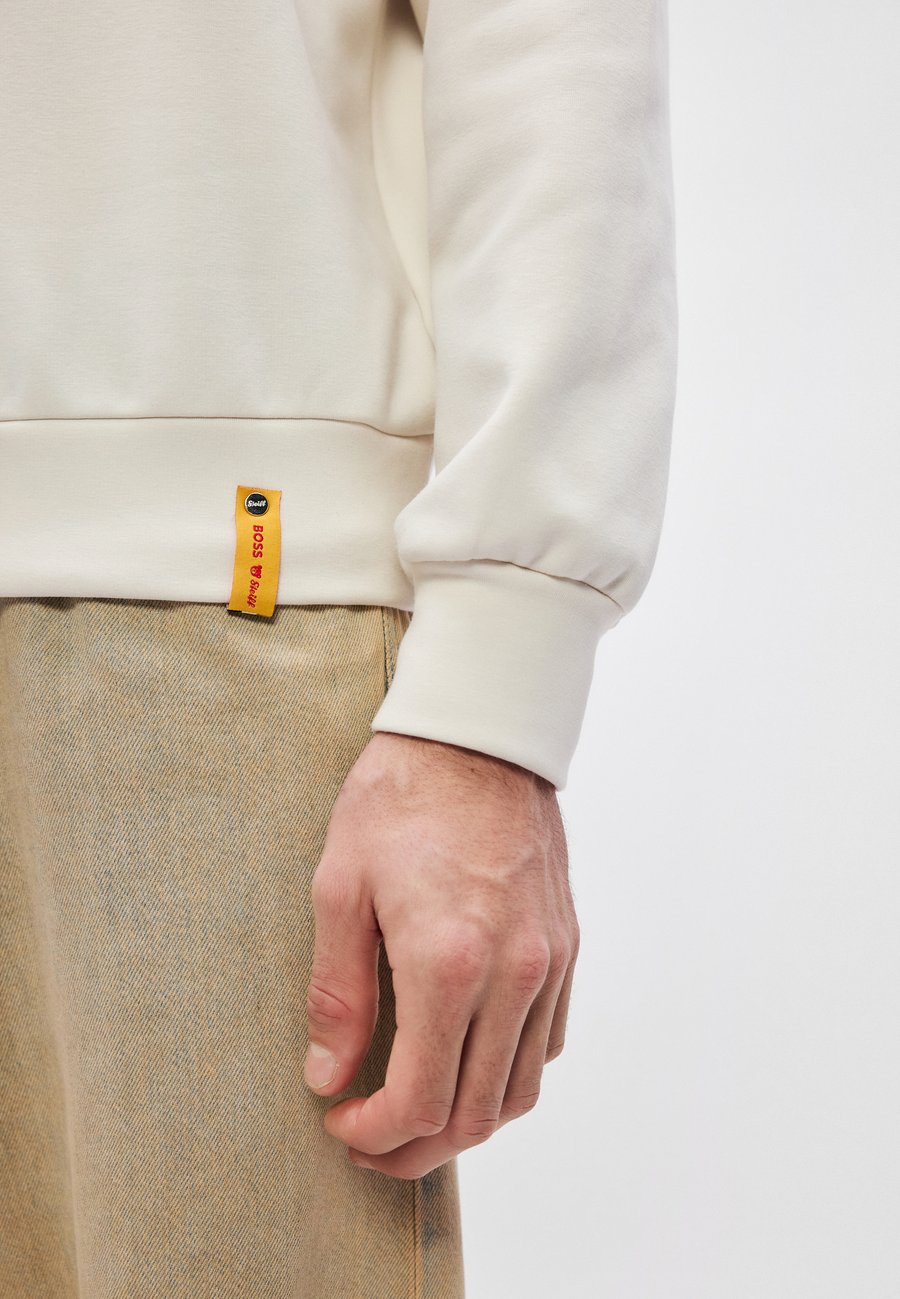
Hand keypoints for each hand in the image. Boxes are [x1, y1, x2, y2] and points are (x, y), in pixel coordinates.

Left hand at [303, 729, 579, 1179]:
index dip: (375, 1133)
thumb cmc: (400, 798)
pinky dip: (507, 1072)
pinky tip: (466, 1057)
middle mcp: (513, 973)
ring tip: (417, 1112)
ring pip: (521, 1088)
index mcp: (448, 962)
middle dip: (417, 1148)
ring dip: (467, 1120)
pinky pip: (548, 1041)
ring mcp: (549, 961)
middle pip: (476, 1113)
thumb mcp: (340, 886)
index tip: (340, 1121)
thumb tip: (329, 1074)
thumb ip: (337, 992)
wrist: (478, 735)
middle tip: (370, 1142)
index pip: (421, 1099)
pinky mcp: (566, 945)